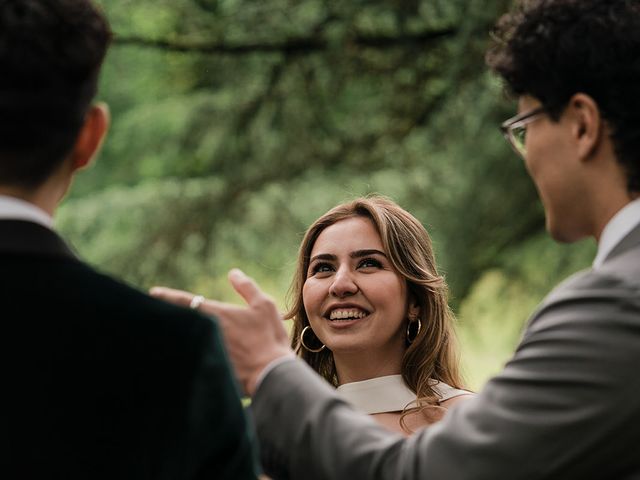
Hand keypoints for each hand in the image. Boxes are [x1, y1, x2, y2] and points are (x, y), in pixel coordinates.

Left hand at [150, 269, 293, 395]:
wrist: (272, 375)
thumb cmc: (269, 337)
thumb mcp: (264, 306)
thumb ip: (246, 287)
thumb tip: (233, 273)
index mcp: (216, 315)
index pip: (184, 301)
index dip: (166, 296)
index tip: (152, 293)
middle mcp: (205, 333)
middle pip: (179, 322)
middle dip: (167, 317)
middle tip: (155, 313)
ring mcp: (204, 353)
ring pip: (182, 342)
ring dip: (175, 337)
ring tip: (164, 334)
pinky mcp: (206, 371)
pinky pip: (190, 360)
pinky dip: (183, 356)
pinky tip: (179, 358)